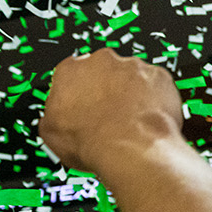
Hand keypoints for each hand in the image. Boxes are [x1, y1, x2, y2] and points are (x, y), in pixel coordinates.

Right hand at [40, 50, 183, 173]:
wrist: (130, 149)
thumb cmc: (92, 142)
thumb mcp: (52, 132)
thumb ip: (54, 113)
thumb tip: (56, 117)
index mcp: (70, 71)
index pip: (73, 73)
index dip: (80, 91)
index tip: (85, 104)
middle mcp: (102, 61)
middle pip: (104, 69)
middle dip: (107, 87)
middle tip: (111, 111)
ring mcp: (133, 67)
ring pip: (132, 75)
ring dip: (133, 91)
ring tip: (132, 117)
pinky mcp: (159, 76)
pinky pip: (158, 83)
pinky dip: (156, 96)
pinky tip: (150, 115)